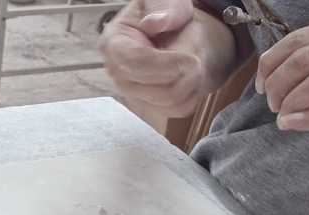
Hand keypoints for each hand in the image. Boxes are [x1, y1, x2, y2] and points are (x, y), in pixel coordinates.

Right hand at [98, 0, 236, 116]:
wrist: (170, 30)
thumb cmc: (163, 12)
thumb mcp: (165, 0)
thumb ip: (162, 7)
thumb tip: (154, 22)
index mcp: (113, 44)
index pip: (135, 63)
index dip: (165, 64)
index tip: (194, 60)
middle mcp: (118, 73)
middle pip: (158, 85)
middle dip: (186, 63)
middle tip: (194, 34)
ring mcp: (132, 92)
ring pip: (171, 99)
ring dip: (193, 77)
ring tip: (193, 52)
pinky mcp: (149, 105)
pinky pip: (178, 109)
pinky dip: (193, 92)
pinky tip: (190, 72)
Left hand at [257, 17, 308, 147]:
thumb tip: (279, 81)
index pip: (301, 38)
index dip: (272, 62)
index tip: (260, 84)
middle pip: (304, 59)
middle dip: (277, 84)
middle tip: (271, 104)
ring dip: (290, 102)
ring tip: (282, 117)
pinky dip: (308, 118)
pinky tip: (293, 124)